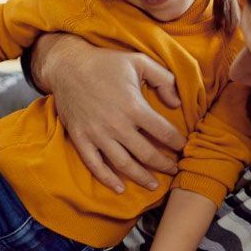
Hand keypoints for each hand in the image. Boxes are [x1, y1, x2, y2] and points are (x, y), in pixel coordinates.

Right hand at [41, 38, 186, 193]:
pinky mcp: (81, 139)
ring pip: (124, 165)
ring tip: (154, 184)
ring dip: (142, 178)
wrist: (68, 66)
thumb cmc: (106, 62)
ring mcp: (98, 135)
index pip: (164, 132)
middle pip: (147, 154)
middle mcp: (117, 125)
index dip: (177, 142)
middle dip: (164, 164)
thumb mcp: (139, 62)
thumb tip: (176, 103)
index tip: (183, 148)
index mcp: (134, 107)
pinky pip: (95, 165)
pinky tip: (120, 188)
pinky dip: (108, 179)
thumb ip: (164, 79)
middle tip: (174, 169)